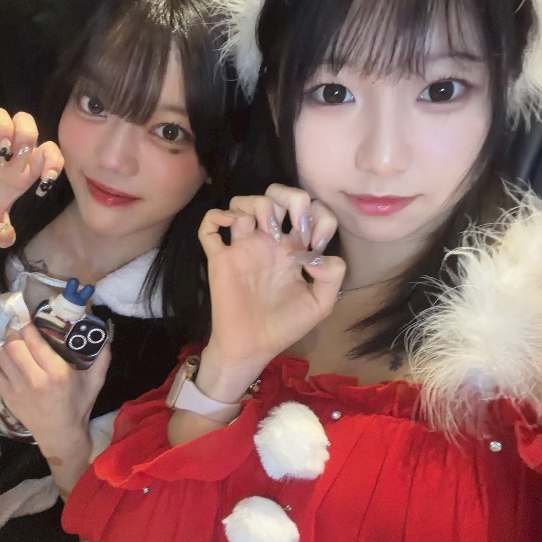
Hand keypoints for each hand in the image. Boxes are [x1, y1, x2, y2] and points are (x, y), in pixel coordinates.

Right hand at [0, 108, 63, 246]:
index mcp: (22, 172)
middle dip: (26, 136)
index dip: (53, 161)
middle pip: (27, 125)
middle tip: (15, 157)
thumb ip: (2, 232)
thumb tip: (7, 239)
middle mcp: (7, 154)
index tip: (44, 179)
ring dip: (1, 129)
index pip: (48, 153)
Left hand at [0, 321, 110, 484]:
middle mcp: (35, 379)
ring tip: (10, 338)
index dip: (27, 325)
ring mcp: (18, 389)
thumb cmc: (78, 406)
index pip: (34, 341)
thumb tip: (107, 333)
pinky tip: (3, 355)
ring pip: (1, 356)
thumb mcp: (95, 382)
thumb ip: (103, 357)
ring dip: (4, 343)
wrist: (60, 435)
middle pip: (14, 345)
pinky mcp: (7, 396)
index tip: (26, 316)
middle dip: (13, 330)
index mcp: (57, 373)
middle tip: (17, 324)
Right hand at [198, 184, 343, 389]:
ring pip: (242, 203)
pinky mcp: (220, 258)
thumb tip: (319, 255)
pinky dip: (216, 216)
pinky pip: (209, 226)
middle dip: (289, 197)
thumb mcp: (321, 304)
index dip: (320, 217)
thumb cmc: (285, 325)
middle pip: (276, 195)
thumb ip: (332, 276)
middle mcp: (270, 241)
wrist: (253, 346)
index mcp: (295, 248)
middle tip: (294, 225)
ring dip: (257, 204)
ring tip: (269, 229)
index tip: (315, 245)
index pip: (311, 211)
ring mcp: (243, 247)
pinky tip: (231, 226)